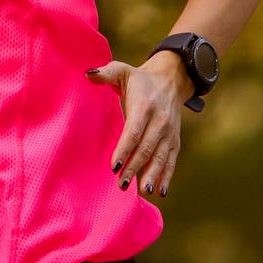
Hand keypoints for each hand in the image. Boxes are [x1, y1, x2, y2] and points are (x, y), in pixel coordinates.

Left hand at [87, 52, 188, 197]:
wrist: (171, 80)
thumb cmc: (140, 80)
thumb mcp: (123, 71)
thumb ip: (106, 73)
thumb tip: (87, 75)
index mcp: (145, 106)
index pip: (134, 131)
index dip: (124, 149)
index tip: (114, 166)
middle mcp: (160, 121)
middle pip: (146, 148)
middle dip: (134, 167)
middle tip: (121, 184)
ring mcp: (169, 133)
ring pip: (160, 157)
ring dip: (152, 175)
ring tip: (142, 191)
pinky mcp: (175, 141)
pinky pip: (172, 161)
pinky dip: (167, 177)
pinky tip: (160, 192)